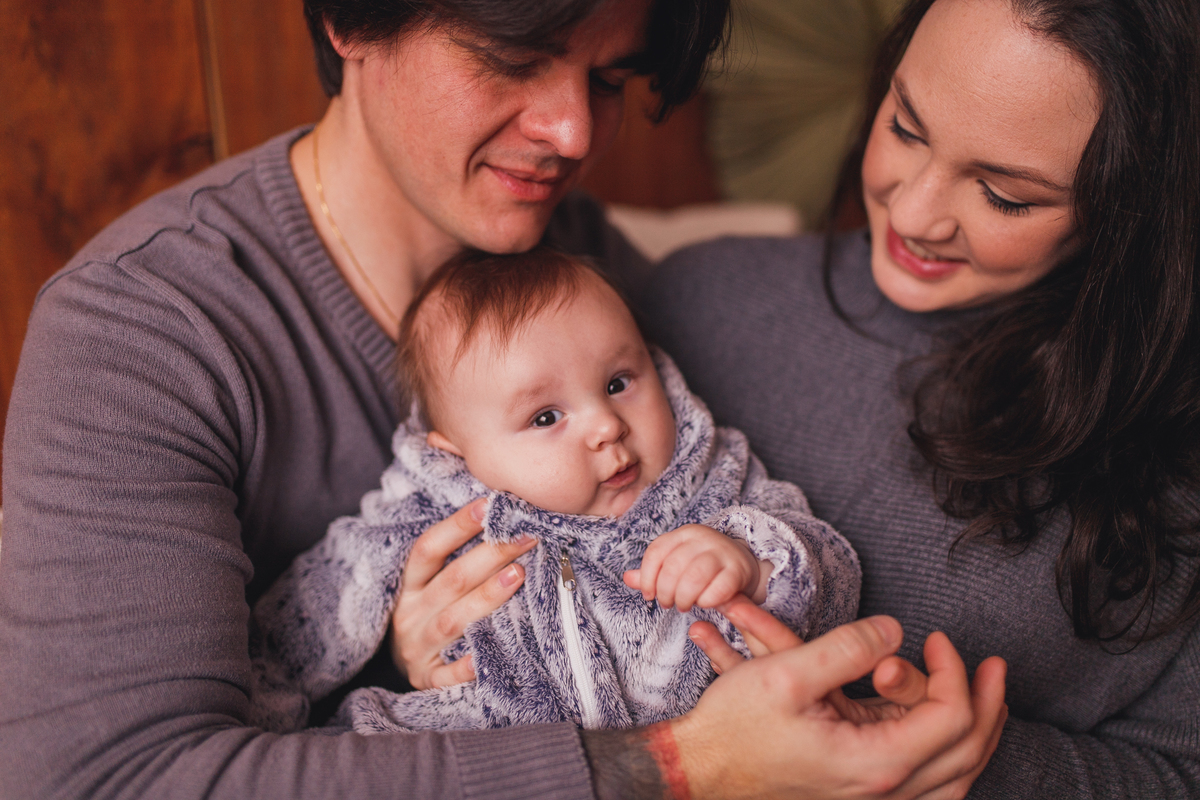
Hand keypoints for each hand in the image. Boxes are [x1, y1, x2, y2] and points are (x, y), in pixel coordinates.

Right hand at [390, 498, 536, 688]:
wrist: (397, 669)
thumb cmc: (425, 616)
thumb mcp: (426, 586)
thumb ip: (453, 559)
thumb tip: (496, 517)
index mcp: (407, 586)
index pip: (428, 549)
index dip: (456, 526)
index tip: (488, 505)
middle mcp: (410, 615)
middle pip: (452, 581)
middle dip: (491, 555)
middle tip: (526, 536)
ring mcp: (417, 649)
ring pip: (454, 621)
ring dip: (487, 596)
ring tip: (519, 574)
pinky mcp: (426, 680)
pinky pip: (448, 675)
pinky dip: (466, 665)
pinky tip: (490, 653)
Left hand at [623, 525, 771, 610]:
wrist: (743, 562)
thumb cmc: (704, 566)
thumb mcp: (678, 563)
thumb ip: (653, 572)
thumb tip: (627, 577)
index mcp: (684, 533)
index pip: (656, 552)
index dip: (647, 577)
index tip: (649, 595)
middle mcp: (703, 538)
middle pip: (673, 567)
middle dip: (665, 591)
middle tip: (668, 604)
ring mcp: (722, 552)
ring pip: (694, 577)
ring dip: (684, 598)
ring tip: (683, 605)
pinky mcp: (739, 570)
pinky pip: (718, 589)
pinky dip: (706, 601)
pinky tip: (704, 604)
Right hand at [674, 597, 1006, 799]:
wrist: (698, 769)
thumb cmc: (736, 727)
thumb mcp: (788, 675)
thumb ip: (848, 648)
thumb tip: (895, 631)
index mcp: (874, 763)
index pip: (950, 719)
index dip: (954, 672)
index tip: (934, 637)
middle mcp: (881, 789)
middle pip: (966, 754)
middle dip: (987, 705)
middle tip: (995, 667)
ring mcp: (871, 796)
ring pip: (953, 778)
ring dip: (976, 737)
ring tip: (987, 702)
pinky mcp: (857, 790)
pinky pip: (926, 785)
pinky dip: (948, 759)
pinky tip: (945, 735)